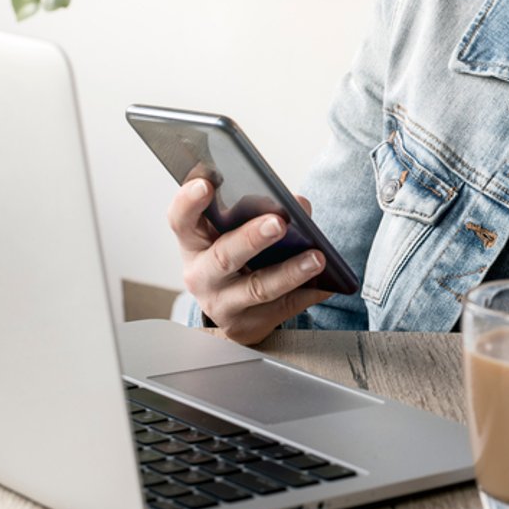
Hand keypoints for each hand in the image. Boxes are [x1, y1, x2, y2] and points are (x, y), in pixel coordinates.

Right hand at [168, 178, 332, 343]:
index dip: (189, 202)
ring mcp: (222, 304)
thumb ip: (260, 211)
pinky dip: (308, 294)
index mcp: (194, 243)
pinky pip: (283, 308)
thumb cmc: (234, 257)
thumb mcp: (233, 233)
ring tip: (317, 258)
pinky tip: (327, 284)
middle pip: (224, 256)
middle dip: (252, 238)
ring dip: (290, 272)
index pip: (181, 220)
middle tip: (279, 222)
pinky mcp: (247, 325)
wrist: (231, 310)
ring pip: (257, 288)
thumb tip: (298, 204)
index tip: (206, 184)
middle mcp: (201, 275)